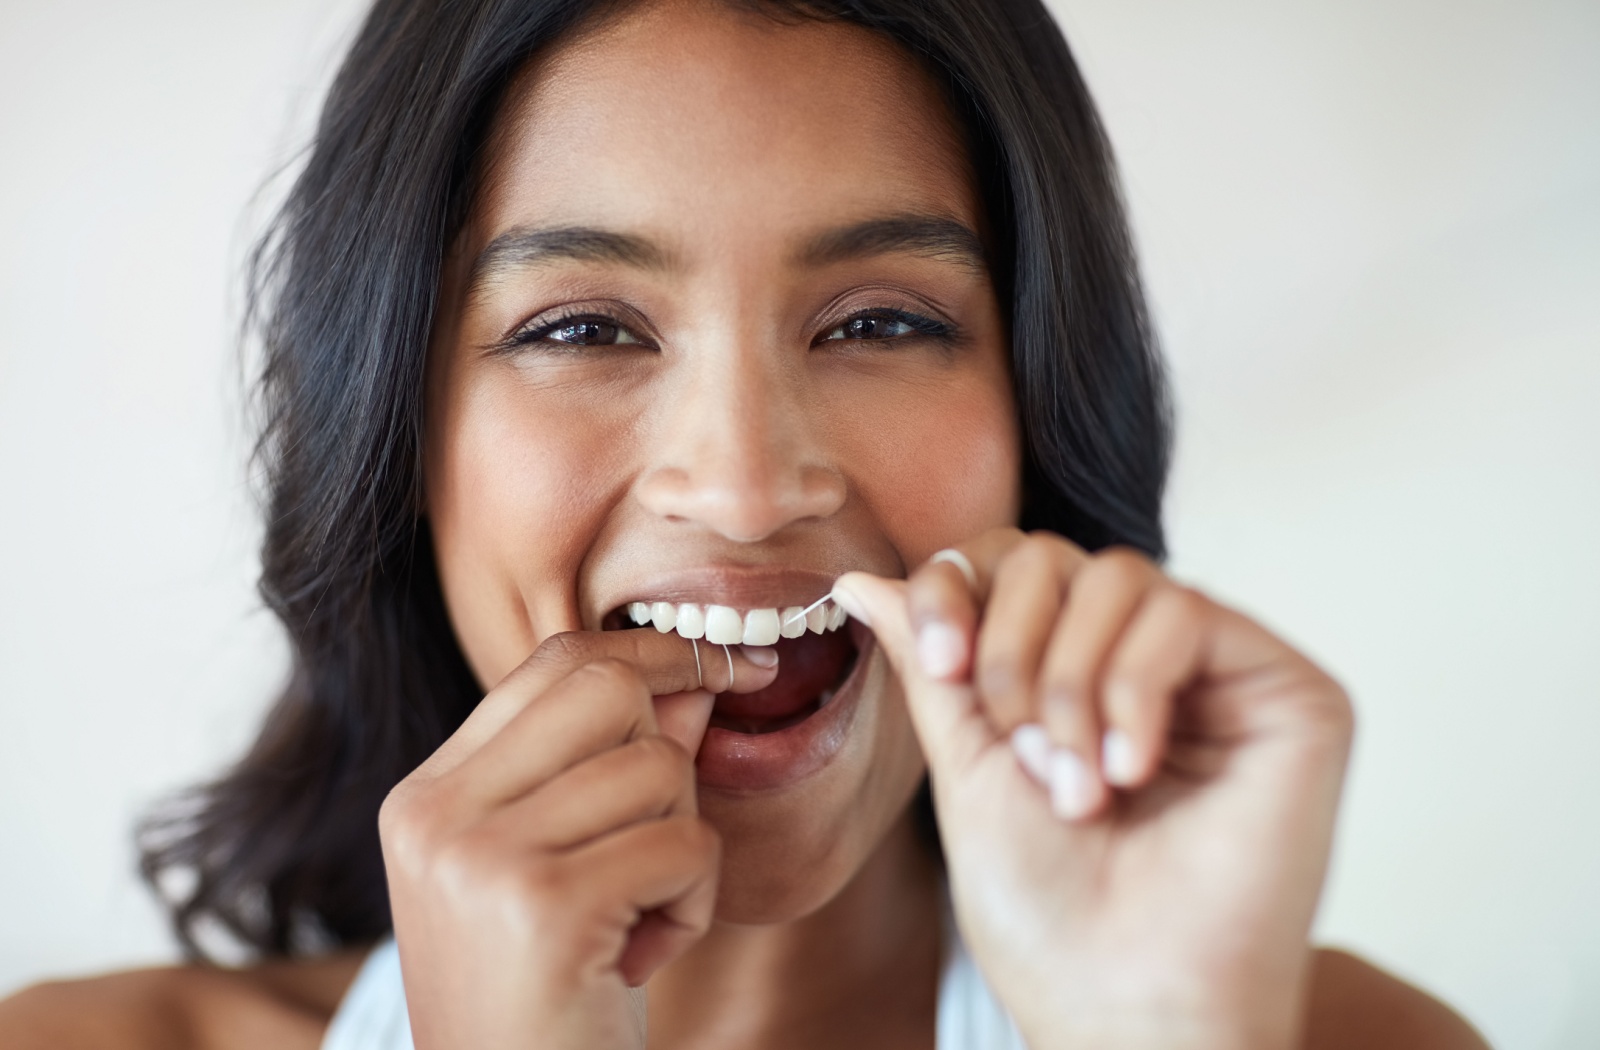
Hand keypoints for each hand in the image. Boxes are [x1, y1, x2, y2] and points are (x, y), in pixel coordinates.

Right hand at [378, 630, 777, 1049]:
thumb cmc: (548, 1000)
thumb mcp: (571, 868)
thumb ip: (618, 764)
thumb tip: (697, 675)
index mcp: (428, 795)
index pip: (555, 663)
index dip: (652, 653)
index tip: (729, 666)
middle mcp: (437, 813)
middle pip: (608, 688)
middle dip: (669, 757)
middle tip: (654, 849)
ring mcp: (480, 857)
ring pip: (658, 766)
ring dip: (685, 846)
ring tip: (639, 919)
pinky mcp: (544, 906)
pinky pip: (686, 845)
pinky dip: (695, 902)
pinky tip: (641, 958)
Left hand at [833, 529, 1353, 1049]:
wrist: (1121, 1003)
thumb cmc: (1046, 909)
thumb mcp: (968, 764)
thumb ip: (932, 661)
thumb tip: (859, 579)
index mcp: (1076, 675)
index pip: (1013, 564)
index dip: (961, 587)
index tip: (941, 661)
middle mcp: (1152, 665)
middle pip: (1058, 557)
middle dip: (1012, 650)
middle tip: (1022, 753)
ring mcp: (1225, 676)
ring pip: (1121, 576)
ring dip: (1070, 683)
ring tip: (1079, 784)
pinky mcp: (1292, 695)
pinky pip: (1186, 612)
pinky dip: (1134, 690)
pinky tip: (1132, 773)